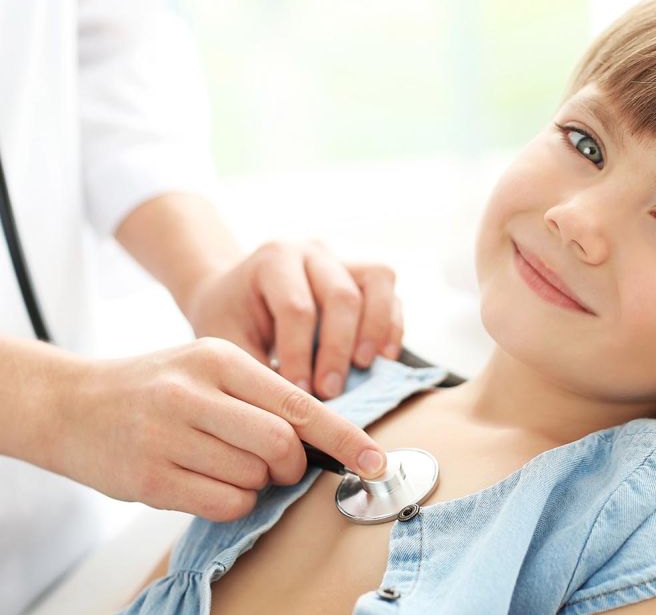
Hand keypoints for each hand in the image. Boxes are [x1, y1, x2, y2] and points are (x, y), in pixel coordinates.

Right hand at [51, 338, 387, 521]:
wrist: (74, 404)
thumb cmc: (157, 386)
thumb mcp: (210, 367)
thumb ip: (264, 396)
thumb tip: (326, 440)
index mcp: (219, 358)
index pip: (300, 404)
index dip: (345, 437)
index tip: (375, 460)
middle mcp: (194, 392)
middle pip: (282, 446)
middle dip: (294, 466)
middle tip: (283, 466)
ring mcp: (168, 436)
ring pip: (254, 478)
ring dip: (258, 483)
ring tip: (226, 463)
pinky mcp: (150, 478)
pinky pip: (224, 503)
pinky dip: (234, 501)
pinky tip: (210, 481)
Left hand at [179, 240, 403, 399]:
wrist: (234, 291)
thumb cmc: (230, 317)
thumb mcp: (227, 339)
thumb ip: (256, 368)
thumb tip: (292, 408)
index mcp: (273, 259)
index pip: (297, 307)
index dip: (300, 354)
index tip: (298, 393)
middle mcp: (312, 251)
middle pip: (341, 294)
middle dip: (338, 349)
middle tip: (330, 390)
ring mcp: (342, 258)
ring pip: (377, 280)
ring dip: (375, 329)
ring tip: (362, 366)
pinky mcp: (363, 275)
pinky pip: (390, 291)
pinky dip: (392, 325)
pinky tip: (383, 357)